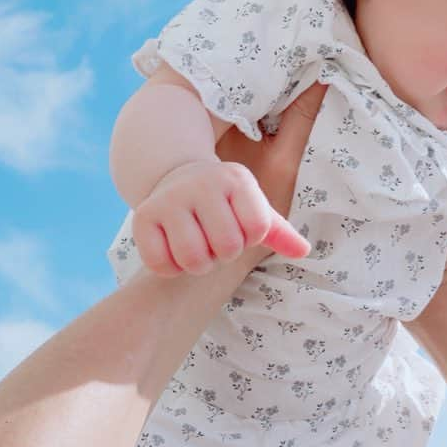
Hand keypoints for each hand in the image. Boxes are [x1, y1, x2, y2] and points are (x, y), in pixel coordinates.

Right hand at [132, 157, 308, 277]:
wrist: (178, 178)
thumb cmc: (226, 203)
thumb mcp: (255, 209)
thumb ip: (279, 232)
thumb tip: (304, 250)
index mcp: (237, 179)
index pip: (257, 228)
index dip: (251, 238)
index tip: (241, 227)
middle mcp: (203, 183)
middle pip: (226, 247)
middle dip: (225, 254)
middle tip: (217, 240)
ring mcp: (170, 198)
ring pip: (194, 259)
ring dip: (200, 265)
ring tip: (199, 248)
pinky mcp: (142, 216)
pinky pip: (161, 263)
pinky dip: (171, 268)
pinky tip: (175, 250)